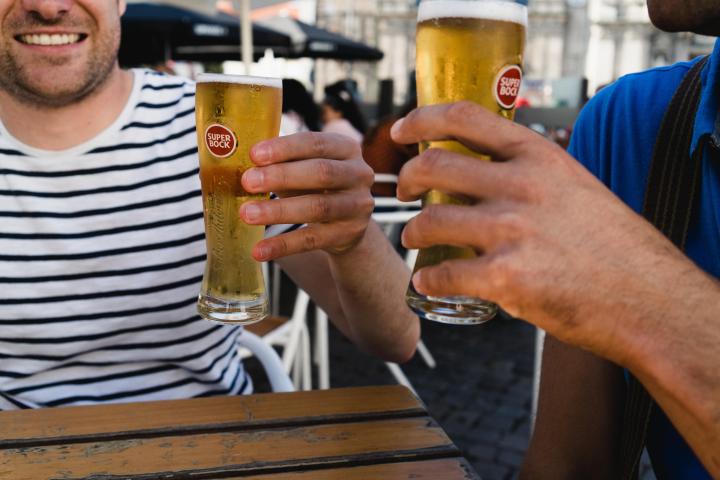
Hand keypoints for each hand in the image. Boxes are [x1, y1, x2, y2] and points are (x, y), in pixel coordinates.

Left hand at [240, 132, 374, 260]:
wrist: (347, 223)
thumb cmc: (316, 185)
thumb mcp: (305, 166)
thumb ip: (283, 160)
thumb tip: (238, 158)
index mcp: (347, 148)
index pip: (316, 143)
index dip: (285, 148)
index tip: (254, 155)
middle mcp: (359, 174)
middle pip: (321, 172)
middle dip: (281, 176)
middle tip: (247, 182)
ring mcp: (357, 206)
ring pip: (317, 207)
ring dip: (279, 211)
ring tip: (247, 214)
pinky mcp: (348, 235)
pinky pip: (312, 240)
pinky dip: (283, 246)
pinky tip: (259, 251)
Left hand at [392, 101, 695, 359]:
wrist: (648, 299)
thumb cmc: (612, 244)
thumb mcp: (574, 186)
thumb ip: (530, 174)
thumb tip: (485, 172)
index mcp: (538, 156)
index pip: (464, 117)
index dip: (422, 119)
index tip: (401, 131)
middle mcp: (522, 186)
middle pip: (433, 166)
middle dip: (405, 181)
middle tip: (402, 193)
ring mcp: (512, 231)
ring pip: (429, 222)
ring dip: (412, 233)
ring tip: (415, 241)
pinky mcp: (506, 278)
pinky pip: (443, 273)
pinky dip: (428, 280)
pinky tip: (428, 282)